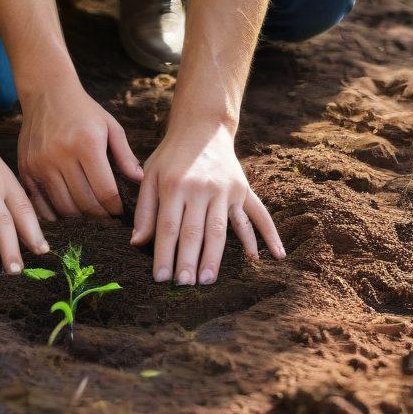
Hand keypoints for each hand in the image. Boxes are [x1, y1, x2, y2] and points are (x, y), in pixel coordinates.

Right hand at [18, 83, 142, 219]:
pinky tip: (67, 209)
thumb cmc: (83, 110)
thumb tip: (140, 180)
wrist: (47, 93)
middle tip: (107, 216)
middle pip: (84, 203)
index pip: (104, 191)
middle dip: (100, 215)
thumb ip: (125, 155)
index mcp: (86, 144)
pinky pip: (41, 203)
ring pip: (63, 207)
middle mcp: (61, 155)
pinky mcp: (26, 169)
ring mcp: (40, 164)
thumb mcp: (110, 126)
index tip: (119, 211)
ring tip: (89, 212)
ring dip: (79, 216)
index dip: (115, 207)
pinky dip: (55, 213)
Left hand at [131, 124, 284, 284]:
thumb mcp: (150, 176)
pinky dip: (267, 235)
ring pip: (221, 229)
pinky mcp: (242, 190)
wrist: (203, 127)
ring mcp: (225, 189)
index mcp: (175, 185)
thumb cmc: (171, 156)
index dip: (165, 254)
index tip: (161, 279)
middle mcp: (201, 188)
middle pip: (195, 232)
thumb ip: (144, 210)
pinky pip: (257, 215)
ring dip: (216, 257)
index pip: (169, 227)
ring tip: (209, 281)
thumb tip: (137, 243)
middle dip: (189, 262)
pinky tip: (275, 255)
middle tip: (185, 286)